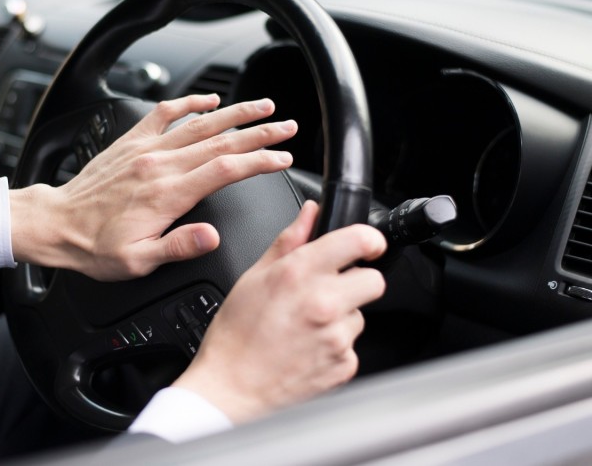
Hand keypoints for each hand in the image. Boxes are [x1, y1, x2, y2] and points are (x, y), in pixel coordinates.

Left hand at [9, 94, 296, 279]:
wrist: (56, 225)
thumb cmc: (95, 247)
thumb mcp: (137, 261)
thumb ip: (177, 246)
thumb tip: (210, 236)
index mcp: (167, 194)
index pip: (226, 170)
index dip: (260, 161)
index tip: (283, 158)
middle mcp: (160, 165)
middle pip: (221, 141)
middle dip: (260, 132)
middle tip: (287, 126)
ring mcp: (146, 149)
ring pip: (199, 123)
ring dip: (235, 113)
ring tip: (263, 106)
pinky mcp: (132, 142)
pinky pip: (164, 112)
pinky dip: (189, 103)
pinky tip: (208, 99)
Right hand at [172, 200, 386, 423]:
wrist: (230, 390)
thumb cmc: (235, 336)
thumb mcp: (253, 277)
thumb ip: (288, 241)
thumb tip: (309, 214)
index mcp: (300, 273)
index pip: (359, 240)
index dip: (369, 240)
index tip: (367, 245)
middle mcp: (323, 302)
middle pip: (373, 280)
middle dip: (356, 282)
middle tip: (329, 292)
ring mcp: (337, 336)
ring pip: (360, 315)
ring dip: (342, 317)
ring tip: (307, 326)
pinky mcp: (344, 365)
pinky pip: (352, 345)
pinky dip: (336, 346)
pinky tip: (308, 348)